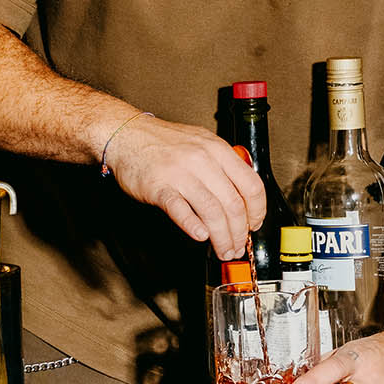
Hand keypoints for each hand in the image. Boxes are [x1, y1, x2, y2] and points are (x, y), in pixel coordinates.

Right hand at [105, 115, 264, 261]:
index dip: (257, 211)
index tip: (254, 225)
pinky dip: (193, 225)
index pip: (251, 185)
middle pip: (233, 204)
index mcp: (217, 149)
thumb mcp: (201, 142)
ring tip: (222, 249)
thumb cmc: (162, 142)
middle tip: (237, 246)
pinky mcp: (158, 187)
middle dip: (239, 233)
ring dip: (221, 237)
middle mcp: (202, 160)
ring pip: (212, 211)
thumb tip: (242, 194)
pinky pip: (180, 209)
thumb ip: (223, 165)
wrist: (127, 134)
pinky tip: (200, 236)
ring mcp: (180, 173)